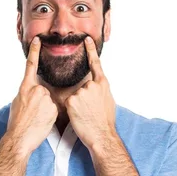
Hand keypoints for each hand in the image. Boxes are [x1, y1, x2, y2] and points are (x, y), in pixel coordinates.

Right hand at [6, 36, 57, 155]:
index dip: (34, 52)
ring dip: (45, 109)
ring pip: (50, 101)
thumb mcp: (17, 103)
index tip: (38, 40)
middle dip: (40, 101)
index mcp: (25, 87)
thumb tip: (30, 90)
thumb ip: (26, 93)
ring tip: (36, 119)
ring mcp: (46, 99)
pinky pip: (54, 110)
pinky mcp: (54, 109)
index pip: (31, 66)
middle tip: (33, 114)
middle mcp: (37, 90)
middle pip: (44, 91)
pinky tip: (42, 122)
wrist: (20, 139)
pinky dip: (50, 116)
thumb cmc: (16, 123)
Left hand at [64, 36, 116, 150]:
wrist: (101, 135)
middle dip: (83, 98)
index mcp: (103, 84)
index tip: (86, 39)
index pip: (95, 64)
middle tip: (90, 111)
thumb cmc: (105, 122)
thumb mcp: (108, 101)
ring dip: (77, 105)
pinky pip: (68, 103)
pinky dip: (71, 110)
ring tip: (86, 115)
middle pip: (82, 87)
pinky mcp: (72, 100)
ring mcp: (81, 92)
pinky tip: (79, 116)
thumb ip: (100, 91)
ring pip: (74, 96)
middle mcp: (92, 85)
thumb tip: (96, 88)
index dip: (91, 51)